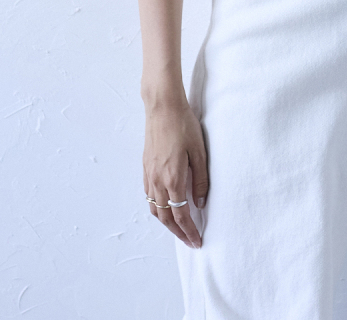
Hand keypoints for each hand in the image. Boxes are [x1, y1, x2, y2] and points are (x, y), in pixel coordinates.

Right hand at [142, 97, 208, 248]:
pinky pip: (148, 196)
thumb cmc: (183, 125)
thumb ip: (200, 180)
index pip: (181, 215)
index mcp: (172, 179)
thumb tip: (200, 203)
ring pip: (154, 209)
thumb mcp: (199, 151)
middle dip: (178, 233)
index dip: (189, 232)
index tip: (197, 241)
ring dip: (166, 223)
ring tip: (179, 228)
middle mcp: (157, 181)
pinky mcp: (145, 167)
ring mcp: (149, 174)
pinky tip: (165, 206)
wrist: (162, 106)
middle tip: (190, 241)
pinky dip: (156, 208)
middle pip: (165, 217)